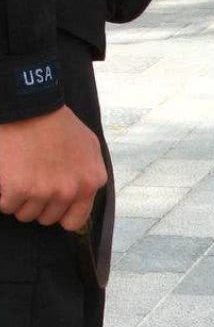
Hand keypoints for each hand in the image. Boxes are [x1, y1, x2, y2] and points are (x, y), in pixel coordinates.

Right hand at [0, 107, 106, 230]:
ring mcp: (44, 191)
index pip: (75, 221)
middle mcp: (71, 191)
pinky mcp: (18, 189)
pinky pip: (6, 206)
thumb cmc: (56, 122)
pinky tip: (5, 179)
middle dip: (37, 205)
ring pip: (26, 214)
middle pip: (47, 218)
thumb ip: (88, 172)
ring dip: (18, 201)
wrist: (28, 105)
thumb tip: (83, 193)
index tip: (49, 206)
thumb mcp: (89, 146)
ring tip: (17, 177)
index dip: (59, 214)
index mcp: (91, 182)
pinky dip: (2, 196)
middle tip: (29, 183)